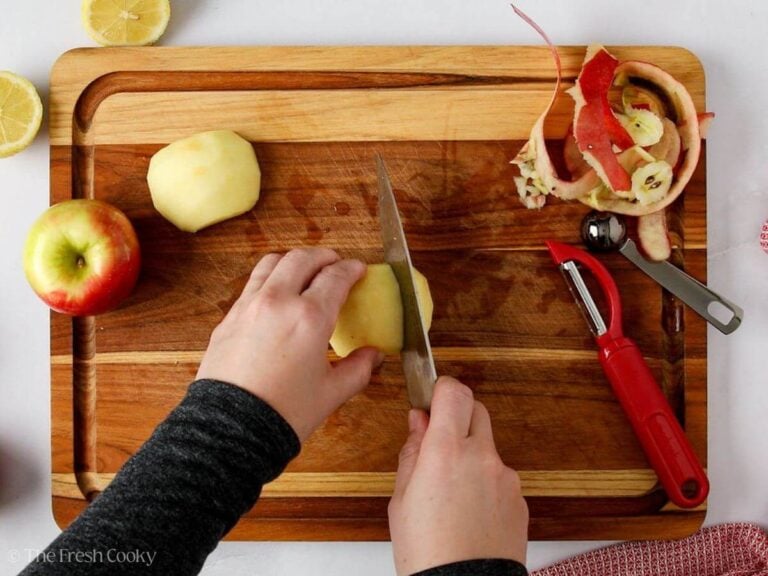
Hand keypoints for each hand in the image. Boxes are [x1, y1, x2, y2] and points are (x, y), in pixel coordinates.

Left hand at [196, 247, 382, 441]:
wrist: (231, 430)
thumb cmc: (284, 413)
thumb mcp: (331, 393)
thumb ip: (358, 369)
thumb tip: (373, 356)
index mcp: (310, 317)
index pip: (336, 276)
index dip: (352, 269)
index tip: (359, 270)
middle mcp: (278, 302)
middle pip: (302, 259)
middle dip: (323, 256)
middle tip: (335, 263)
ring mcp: (249, 306)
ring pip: (271, 263)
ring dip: (293, 261)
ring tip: (304, 271)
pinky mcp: (229, 318)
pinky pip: (252, 284)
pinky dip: (269, 279)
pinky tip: (277, 295)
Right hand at [388, 377, 527, 574]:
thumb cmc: (427, 553)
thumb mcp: (402, 499)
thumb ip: (413, 452)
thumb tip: (419, 422)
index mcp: (446, 452)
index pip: (454, 392)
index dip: (442, 389)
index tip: (432, 399)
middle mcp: (481, 457)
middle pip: (477, 410)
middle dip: (458, 417)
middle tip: (439, 443)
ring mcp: (505, 478)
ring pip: (488, 447)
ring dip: (472, 455)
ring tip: (452, 495)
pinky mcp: (520, 499)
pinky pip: (500, 477)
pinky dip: (486, 484)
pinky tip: (471, 512)